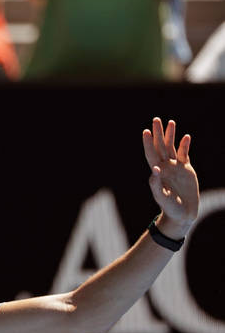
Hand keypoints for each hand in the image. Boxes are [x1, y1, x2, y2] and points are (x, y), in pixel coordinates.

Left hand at [142, 117, 198, 238]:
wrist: (182, 213)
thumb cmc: (169, 207)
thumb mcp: (161, 196)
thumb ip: (156, 184)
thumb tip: (155, 169)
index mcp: (157, 172)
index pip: (151, 154)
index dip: (148, 143)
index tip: (146, 132)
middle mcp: (165, 167)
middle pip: (160, 147)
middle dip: (158, 133)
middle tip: (156, 119)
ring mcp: (175, 167)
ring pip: (172, 147)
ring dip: (171, 135)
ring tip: (171, 122)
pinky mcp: (186, 170)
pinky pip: (184, 154)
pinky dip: (185, 145)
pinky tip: (186, 136)